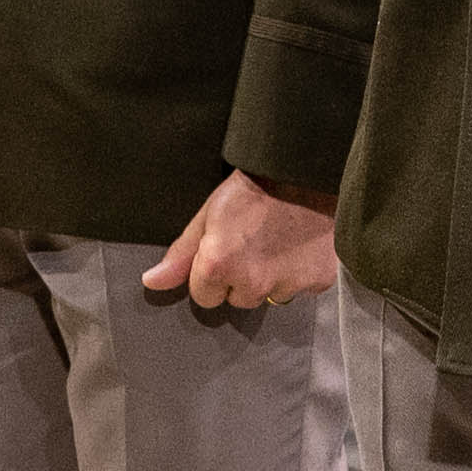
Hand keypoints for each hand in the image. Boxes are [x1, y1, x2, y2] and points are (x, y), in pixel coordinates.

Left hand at [142, 170, 340, 310]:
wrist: (305, 170)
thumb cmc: (254, 187)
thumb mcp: (209, 214)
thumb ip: (182, 254)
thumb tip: (153, 282)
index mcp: (218, 266)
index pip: (204, 296)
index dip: (210, 273)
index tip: (223, 250)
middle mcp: (252, 283)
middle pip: (238, 299)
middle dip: (241, 278)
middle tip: (252, 242)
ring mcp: (288, 285)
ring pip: (270, 296)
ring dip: (270, 277)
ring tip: (277, 241)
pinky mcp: (318, 282)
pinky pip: (301, 289)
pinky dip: (299, 272)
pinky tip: (299, 245)